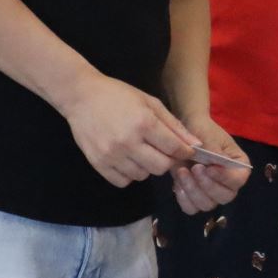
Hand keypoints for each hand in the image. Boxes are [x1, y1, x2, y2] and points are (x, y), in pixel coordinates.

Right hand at [58, 72, 197, 187]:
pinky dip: (129, 174)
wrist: (81, 97)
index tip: (184, 150)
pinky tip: (127, 159)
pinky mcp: (98, 164)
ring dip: (147, 167)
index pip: (174, 148)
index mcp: (144, 123)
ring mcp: (111, 155)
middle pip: (161, 167)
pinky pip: (123, 182)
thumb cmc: (119, 96)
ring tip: (141, 151)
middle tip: (162, 151)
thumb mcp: (150, 103)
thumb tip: (195, 145)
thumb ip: (174, 125)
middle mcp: (128, 142)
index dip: (184, 151)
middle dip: (167, 161)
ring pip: (143, 176)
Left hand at [171, 116, 249, 215]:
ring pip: (207, 205)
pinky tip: (177, 183)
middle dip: (208, 185)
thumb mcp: (208, 135)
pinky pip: (191, 208)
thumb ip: (214, 150)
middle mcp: (228, 183)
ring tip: (182, 171)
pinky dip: (184, 199)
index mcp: (238, 166)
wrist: (185, 131)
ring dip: (193, 191)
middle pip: (225, 197)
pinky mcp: (194, 197)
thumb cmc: (202, 130)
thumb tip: (218, 163)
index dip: (225, 178)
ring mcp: (211, 192)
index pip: (238, 180)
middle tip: (195, 168)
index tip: (209, 168)